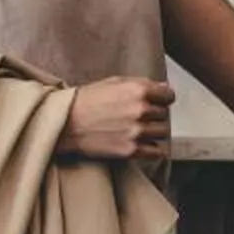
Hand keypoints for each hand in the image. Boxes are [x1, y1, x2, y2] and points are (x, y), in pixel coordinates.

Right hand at [60, 76, 174, 161]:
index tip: (159, 102)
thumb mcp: (113, 82)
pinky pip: (156, 151)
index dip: (163, 99)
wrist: (65, 123)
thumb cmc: (85, 100)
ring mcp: (136, 131)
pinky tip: (141, 143)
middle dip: (155, 115)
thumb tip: (164, 88)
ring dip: (153, 131)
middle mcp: (140, 110)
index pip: (169, 96)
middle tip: (140, 117)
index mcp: (138, 90)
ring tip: (138, 129)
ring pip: (162, 132)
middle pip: (164, 115)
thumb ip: (141, 84)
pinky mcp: (130, 150)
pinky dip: (151, 148)